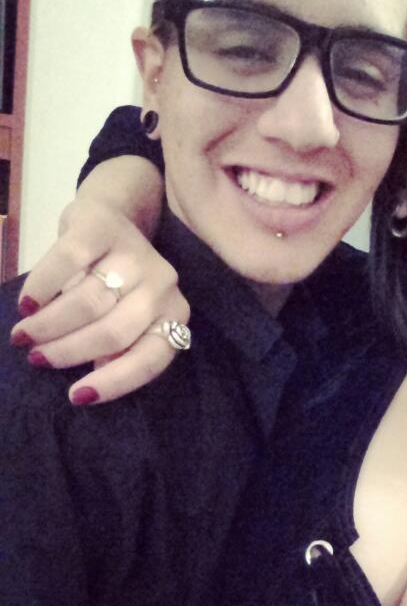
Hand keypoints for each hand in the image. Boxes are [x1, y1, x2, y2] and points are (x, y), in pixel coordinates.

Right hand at [10, 197, 189, 404]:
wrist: (110, 217)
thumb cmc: (115, 283)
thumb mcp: (126, 319)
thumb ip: (118, 349)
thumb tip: (93, 382)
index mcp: (173, 315)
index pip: (150, 359)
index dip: (114, 382)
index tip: (75, 396)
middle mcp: (163, 285)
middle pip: (114, 332)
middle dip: (69, 351)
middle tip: (37, 357)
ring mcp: (136, 255)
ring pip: (88, 301)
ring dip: (49, 324)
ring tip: (25, 335)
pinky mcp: (105, 228)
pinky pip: (68, 262)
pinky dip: (43, 287)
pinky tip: (27, 304)